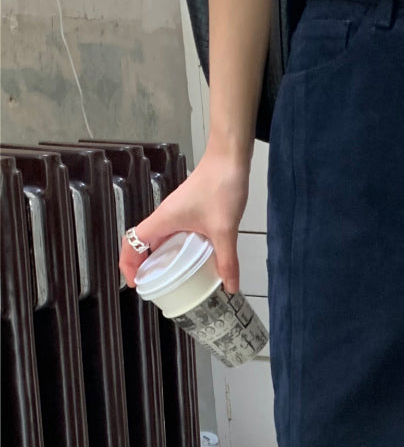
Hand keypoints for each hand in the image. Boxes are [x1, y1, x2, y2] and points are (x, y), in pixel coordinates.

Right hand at [118, 141, 251, 291]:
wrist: (229, 159)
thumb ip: (227, 260)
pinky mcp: (189, 210)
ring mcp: (177, 212)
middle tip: (154, 286)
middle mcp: (165, 216)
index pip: (132, 241)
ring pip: (160, 238)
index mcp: (163, 220)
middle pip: (143, 242)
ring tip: (171, 279)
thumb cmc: (220, 187)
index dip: (128, 263)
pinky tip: (193, 259)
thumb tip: (230, 287)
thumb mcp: (224, 229)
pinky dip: (177, 248)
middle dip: (143, 265)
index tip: (136, 283)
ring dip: (160, 257)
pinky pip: (175, 233)